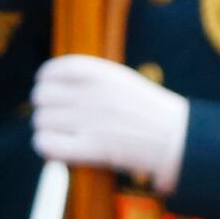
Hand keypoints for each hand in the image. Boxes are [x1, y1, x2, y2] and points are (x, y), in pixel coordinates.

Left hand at [31, 55, 189, 193]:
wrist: (178, 140)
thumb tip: (53, 82)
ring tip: (63, 134)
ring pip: (41, 121)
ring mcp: (91, 121)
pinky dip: (47, 146)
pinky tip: (60, 148)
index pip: (53, 70)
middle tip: (58, 117)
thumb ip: (91, 78)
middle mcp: (94, 94)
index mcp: (102, 74)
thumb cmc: (151, 112)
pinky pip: (45, 143)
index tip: (48, 87)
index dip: (45, 80)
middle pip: (41, 96)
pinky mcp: (90, 148)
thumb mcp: (124, 81)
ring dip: (47, 129)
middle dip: (47, 107)